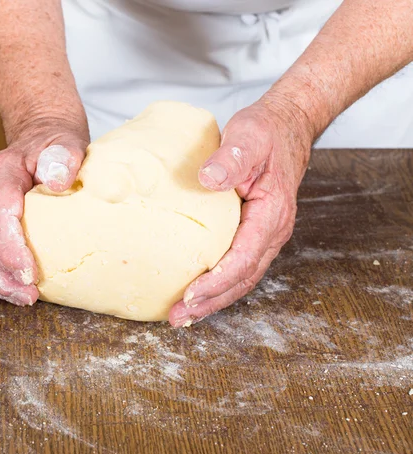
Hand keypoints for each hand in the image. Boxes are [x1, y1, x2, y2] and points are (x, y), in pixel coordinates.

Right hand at [0, 117, 88, 304]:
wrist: (37, 140)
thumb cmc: (53, 147)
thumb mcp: (66, 144)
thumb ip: (63, 158)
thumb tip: (58, 182)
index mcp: (0, 175)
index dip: (10, 251)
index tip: (31, 275)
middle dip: (0, 277)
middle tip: (30, 297)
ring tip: (25, 298)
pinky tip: (15, 287)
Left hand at [169, 96, 314, 326]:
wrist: (286, 126)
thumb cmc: (267, 132)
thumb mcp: (249, 136)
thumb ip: (232, 157)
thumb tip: (209, 179)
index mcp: (272, 213)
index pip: (244, 258)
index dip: (217, 280)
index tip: (190, 294)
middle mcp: (272, 231)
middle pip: (242, 278)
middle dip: (210, 302)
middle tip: (178, 316)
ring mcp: (265, 235)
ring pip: (241, 278)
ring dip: (213, 300)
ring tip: (182, 315)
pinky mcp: (254, 233)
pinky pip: (238, 266)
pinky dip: (218, 285)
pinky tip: (197, 292)